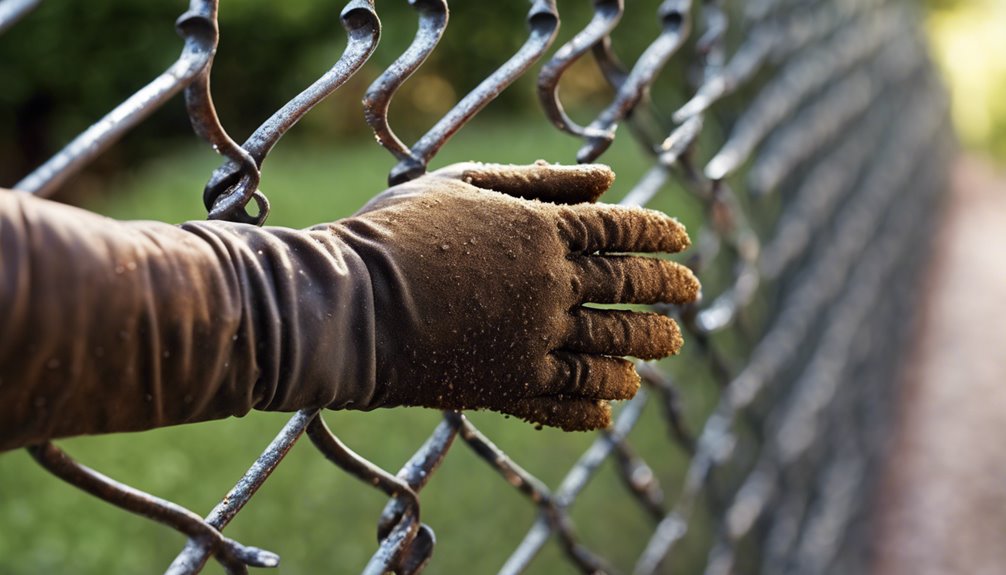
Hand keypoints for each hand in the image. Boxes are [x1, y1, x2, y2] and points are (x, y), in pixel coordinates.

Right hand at [333, 161, 699, 429]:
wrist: (351, 305)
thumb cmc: (395, 235)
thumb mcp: (462, 185)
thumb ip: (537, 182)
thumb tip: (605, 178)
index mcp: (541, 230)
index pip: (618, 229)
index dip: (657, 233)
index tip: (683, 240)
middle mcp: (551, 285)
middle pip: (626, 287)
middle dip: (667, 288)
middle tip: (693, 294)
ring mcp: (535, 338)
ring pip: (610, 346)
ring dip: (645, 346)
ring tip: (668, 346)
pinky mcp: (511, 385)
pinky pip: (567, 397)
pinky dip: (593, 404)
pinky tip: (611, 408)